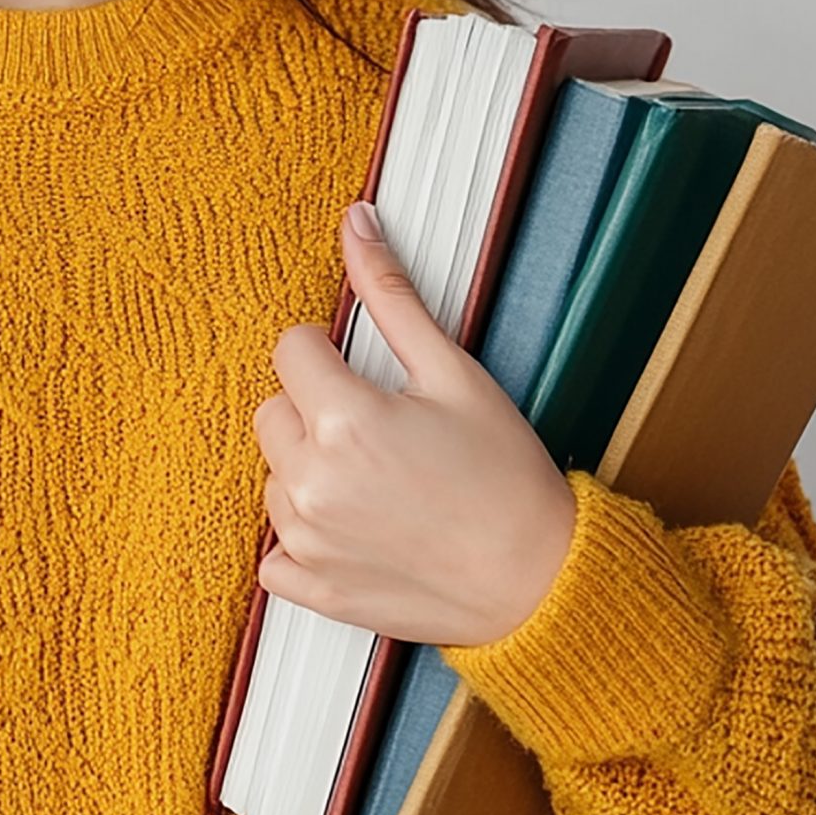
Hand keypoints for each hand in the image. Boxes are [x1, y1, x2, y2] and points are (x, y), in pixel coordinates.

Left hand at [251, 200, 580, 647]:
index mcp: (343, 421)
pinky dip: (304, 538)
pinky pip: (274, 551)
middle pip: (273, 410)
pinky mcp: (314, 589)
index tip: (368, 376)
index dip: (330, 353)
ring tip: (377, 480)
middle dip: (315, 408)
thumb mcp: (454, 373)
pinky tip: (356, 528)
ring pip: (273, 475)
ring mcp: (308, 542)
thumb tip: (356, 224)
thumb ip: (392, 296)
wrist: (542, 582)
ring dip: (309, 470)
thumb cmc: (508, 480)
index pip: (290, 349)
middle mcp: (312, 483)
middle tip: (380, 429)